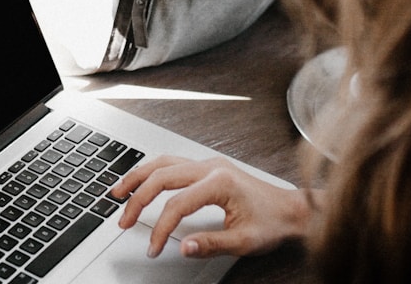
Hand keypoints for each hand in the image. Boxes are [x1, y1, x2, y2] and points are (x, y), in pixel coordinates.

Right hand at [110, 155, 311, 258]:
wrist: (292, 210)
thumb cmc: (273, 222)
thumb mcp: (244, 241)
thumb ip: (211, 244)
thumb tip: (182, 247)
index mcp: (220, 182)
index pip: (176, 204)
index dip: (160, 228)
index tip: (153, 247)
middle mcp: (211, 167)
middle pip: (161, 176)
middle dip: (137, 199)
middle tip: (123, 220)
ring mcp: (208, 164)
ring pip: (163, 163)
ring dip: (138, 177)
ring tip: (118, 193)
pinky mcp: (208, 167)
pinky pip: (172, 163)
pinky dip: (152, 172)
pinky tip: (141, 181)